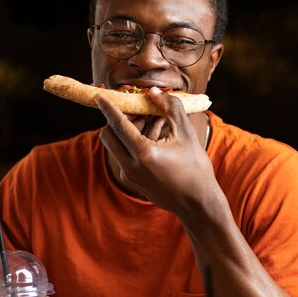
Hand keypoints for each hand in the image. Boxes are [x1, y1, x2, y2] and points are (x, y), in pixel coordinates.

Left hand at [95, 88, 215, 215]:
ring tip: (154, 119)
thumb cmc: (196, 168)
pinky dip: (134, 143)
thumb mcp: (186, 133)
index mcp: (143, 153)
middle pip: (109, 136)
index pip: (118, 125)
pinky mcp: (134, 181)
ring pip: (117, 146)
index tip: (98, 95)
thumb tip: (153, 92)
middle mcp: (131, 167)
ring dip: (128, 130)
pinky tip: (156, 133)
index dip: (107, 107)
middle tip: (137, 108)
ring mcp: (131, 176)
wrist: (198, 204)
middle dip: (118, 119)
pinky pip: (126, 156)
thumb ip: (170, 108)